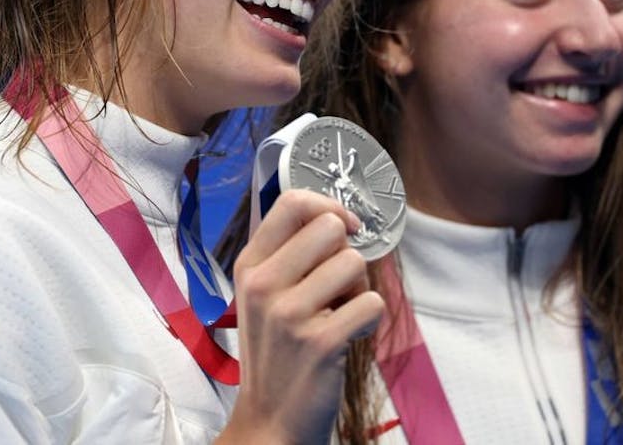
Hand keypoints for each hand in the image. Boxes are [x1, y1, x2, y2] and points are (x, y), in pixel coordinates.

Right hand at [216, 189, 383, 443]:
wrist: (270, 420)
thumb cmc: (277, 351)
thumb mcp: (264, 295)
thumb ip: (291, 253)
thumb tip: (339, 218)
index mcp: (250, 266)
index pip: (292, 202)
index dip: (329, 206)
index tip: (344, 226)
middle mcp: (263, 284)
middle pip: (331, 227)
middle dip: (346, 253)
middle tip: (335, 288)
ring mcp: (289, 314)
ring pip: (356, 263)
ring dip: (358, 288)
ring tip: (337, 315)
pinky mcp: (320, 341)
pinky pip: (372, 302)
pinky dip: (369, 320)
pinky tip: (346, 338)